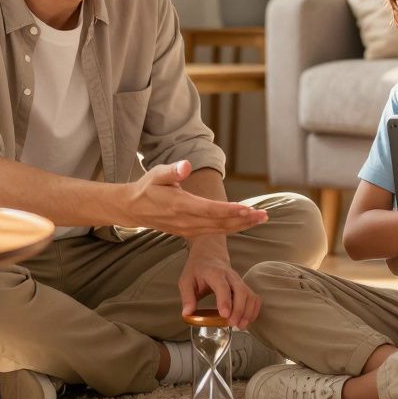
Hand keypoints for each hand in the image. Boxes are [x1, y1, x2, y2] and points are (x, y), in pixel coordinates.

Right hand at [118, 160, 266, 237]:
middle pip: (219, 223)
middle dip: (243, 220)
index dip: (229, 210)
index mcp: (179, 205)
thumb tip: (185, 166)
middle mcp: (186, 221)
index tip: (247, 209)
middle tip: (264, 215)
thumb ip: (172, 170)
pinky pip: (214, 232)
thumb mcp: (156, 174)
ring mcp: (188, 229)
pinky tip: (244, 223)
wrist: (133, 209)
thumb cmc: (148, 187)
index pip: (209, 210)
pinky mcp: (190, 232)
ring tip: (260, 219)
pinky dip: (231, 228)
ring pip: (219, 230)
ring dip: (241, 225)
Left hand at [179, 241, 259, 328]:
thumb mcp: (186, 280)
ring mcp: (239, 281)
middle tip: (232, 323)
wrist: (209, 255)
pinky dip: (253, 310)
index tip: (224, 315)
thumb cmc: (197, 269)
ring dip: (248, 312)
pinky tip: (247, 320)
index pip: (222, 286)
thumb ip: (187, 297)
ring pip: (249, 295)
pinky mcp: (244, 286)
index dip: (225, 301)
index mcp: (214, 273)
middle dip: (239, 309)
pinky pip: (254, 297)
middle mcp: (230, 276)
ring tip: (240, 325)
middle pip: (241, 291)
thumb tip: (187, 313)